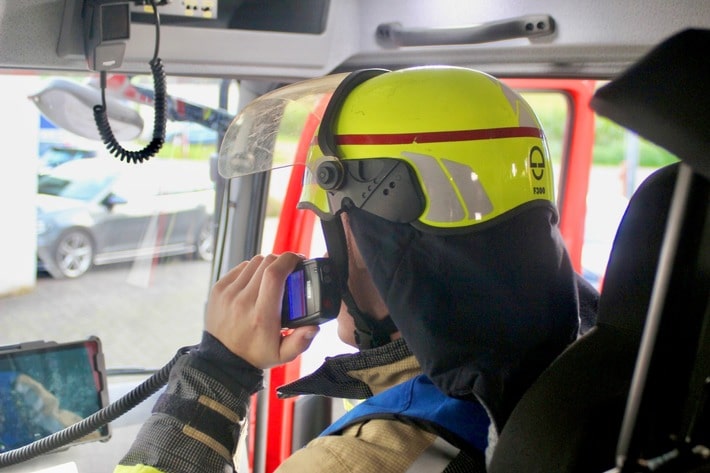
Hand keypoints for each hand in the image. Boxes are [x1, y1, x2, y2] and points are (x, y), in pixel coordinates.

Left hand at [205, 253, 319, 368]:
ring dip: (267, 265)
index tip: (298, 260)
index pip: (274, 275)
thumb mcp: (282, 355)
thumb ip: (300, 341)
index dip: (289, 260)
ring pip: (254, 262)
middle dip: (282, 261)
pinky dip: (252, 270)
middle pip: (266, 263)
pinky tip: (257, 281)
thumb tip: (313, 326)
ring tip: (273, 277)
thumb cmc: (253, 354)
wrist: (222, 359)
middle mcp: (243, 301)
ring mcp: (228, 293)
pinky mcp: (218, 289)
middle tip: (290, 269)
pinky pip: (241, 268)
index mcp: (261, 316)